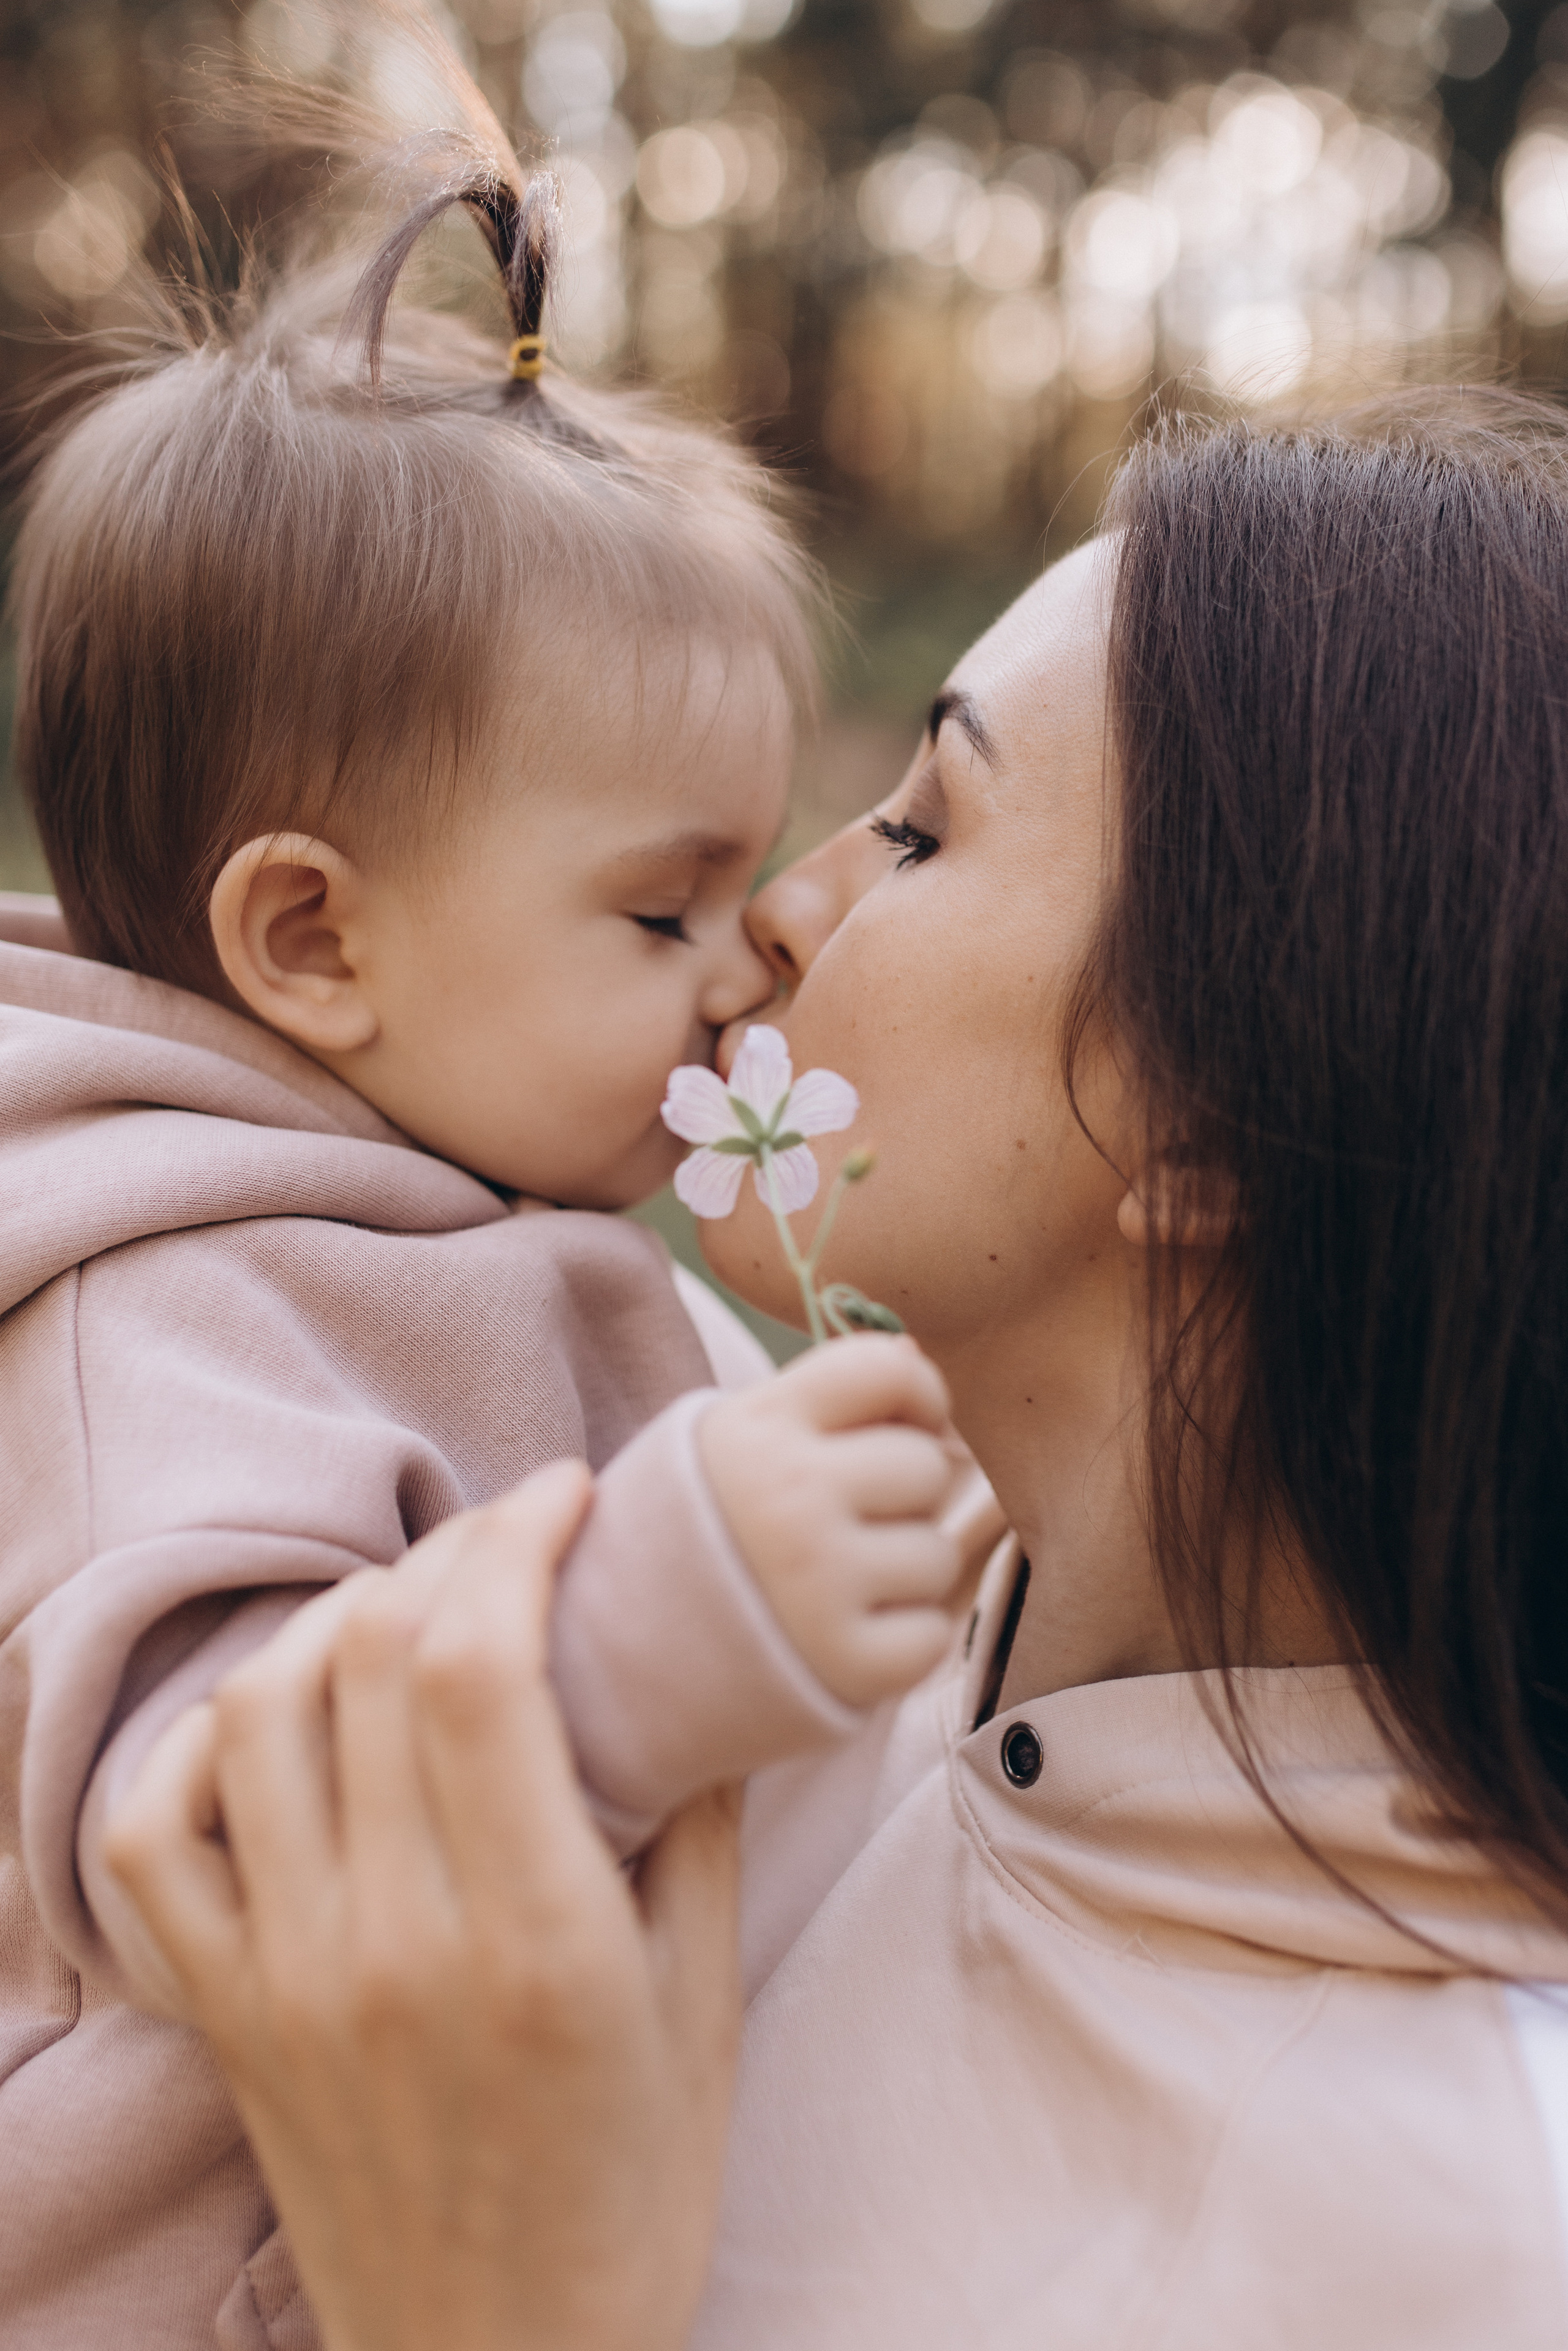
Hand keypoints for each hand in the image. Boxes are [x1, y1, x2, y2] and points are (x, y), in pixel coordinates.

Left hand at [102, 1462, 740, 2350]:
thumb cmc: (629, 2195)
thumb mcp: (704, 2009)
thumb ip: (701, 1830)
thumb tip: (697, 1679)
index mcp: (536, 1939)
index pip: (485, 1667)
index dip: (520, 1540)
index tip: (567, 1496)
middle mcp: (393, 1942)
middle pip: (378, 1658)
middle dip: (450, 1552)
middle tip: (508, 1537)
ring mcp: (287, 1978)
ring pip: (258, 1715)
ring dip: (337, 1623)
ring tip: (408, 1611)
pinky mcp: (225, 2015)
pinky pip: (154, 1837)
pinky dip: (198, 1747)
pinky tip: (280, 1723)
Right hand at [698, 1332, 961, 1708]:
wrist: (605, 1664)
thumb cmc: (685, 1537)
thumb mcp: (725, 1443)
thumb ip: (814, 1402)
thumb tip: (914, 1357)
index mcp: (758, 1429)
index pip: (890, 1369)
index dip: (916, 1394)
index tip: (902, 1425)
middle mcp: (792, 1497)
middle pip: (927, 1465)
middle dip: (903, 1495)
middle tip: (847, 1523)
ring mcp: (821, 1585)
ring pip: (938, 1553)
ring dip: (904, 1573)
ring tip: (835, 1585)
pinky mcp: (847, 1666)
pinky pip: (932, 1634)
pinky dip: (901, 1641)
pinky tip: (843, 1635)